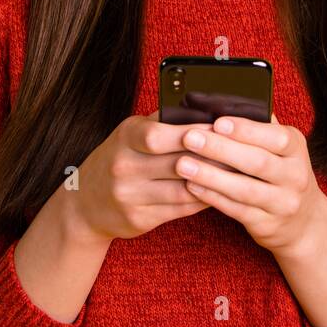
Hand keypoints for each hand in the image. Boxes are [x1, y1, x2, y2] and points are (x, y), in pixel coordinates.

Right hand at [63, 113, 222, 244]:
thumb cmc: (120, 158)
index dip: (195, 132)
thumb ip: (163, 121)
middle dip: (212, 157)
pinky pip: (180, 209)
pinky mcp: (139, 219)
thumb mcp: (132, 133)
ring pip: (183, 189)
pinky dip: (203, 199)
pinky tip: (220, 191)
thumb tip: (206, 107)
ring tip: (238, 173)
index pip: (160, 134)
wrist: (84, 204)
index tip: (223, 129)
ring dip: (214, 181)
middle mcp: (124, 167)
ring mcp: (129, 196)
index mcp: (125, 138)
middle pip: (177, 162)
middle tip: (242, 152)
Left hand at [176, 114, 326, 256]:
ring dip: (210, 176)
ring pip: (244, 189)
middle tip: (189, 138)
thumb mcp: (280, 147)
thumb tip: (221, 102)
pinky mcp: (267, 224)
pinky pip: (236, 210)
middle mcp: (295, 175)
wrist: (303, 219)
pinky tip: (191, 186)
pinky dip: (212, 197)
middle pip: (257, 162)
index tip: (217, 121)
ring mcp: (283, 202)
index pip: (275, 136)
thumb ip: (258, 127)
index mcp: (297, 147)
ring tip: (182, 164)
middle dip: (220, 149)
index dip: (246, 129)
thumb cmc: (280, 170)